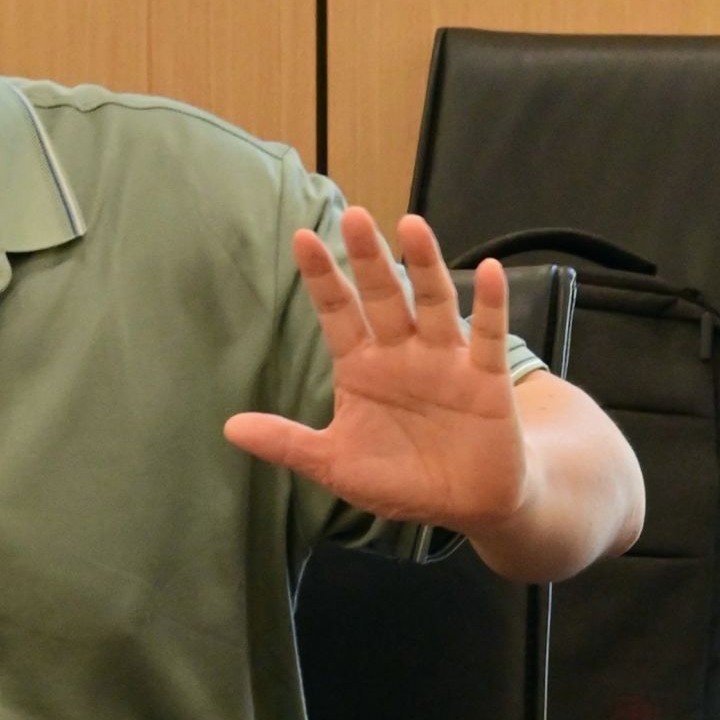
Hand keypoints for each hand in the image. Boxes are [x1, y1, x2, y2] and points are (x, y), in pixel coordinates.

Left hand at [224, 209, 530, 536]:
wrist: (464, 504)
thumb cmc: (398, 479)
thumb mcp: (334, 464)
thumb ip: (287, 443)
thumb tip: (229, 428)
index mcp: (360, 366)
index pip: (336, 313)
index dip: (322, 277)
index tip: (302, 238)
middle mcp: (401, 353)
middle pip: (381, 296)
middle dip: (367, 258)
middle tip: (353, 215)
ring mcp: (444, 360)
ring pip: (432, 303)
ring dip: (424, 265)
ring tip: (411, 225)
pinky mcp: (485, 379)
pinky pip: (487, 337)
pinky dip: (491, 305)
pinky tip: (490, 271)